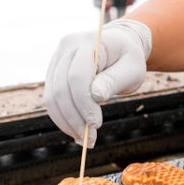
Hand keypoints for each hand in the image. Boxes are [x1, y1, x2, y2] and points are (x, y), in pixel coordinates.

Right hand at [44, 19, 151, 147]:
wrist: (120, 47)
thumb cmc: (129, 58)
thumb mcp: (132, 69)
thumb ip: (114, 81)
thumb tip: (96, 96)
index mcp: (87, 43)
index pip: (77, 77)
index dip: (84, 104)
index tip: (97, 124)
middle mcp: (66, 48)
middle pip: (61, 89)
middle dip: (75, 118)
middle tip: (90, 141)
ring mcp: (57, 60)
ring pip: (52, 97)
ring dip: (66, 123)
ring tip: (84, 140)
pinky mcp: (54, 73)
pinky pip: (52, 99)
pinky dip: (63, 118)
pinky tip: (77, 132)